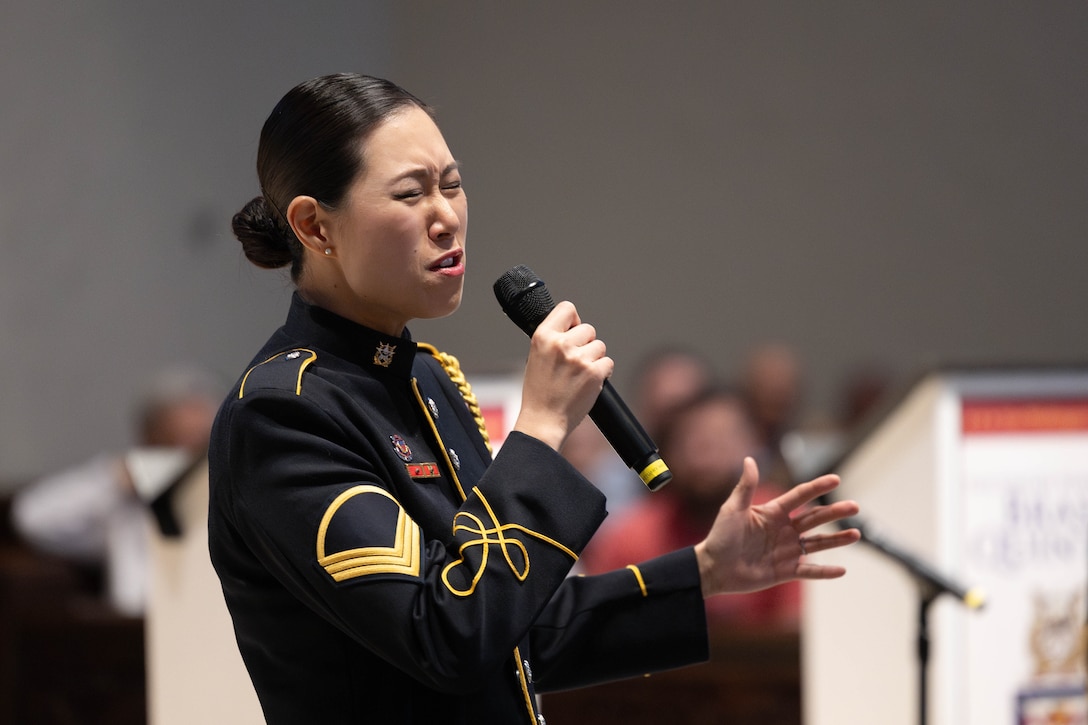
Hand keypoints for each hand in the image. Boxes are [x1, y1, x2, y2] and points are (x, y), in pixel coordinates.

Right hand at [512, 301, 613, 450]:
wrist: (543, 420)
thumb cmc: (538, 392)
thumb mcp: (535, 357)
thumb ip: (553, 340)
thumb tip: (572, 328)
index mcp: (543, 337)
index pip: (567, 308)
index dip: (573, 320)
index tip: (573, 330)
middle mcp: (561, 344)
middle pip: (589, 329)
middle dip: (586, 344)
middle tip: (575, 362)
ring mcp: (579, 358)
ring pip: (600, 346)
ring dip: (594, 359)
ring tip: (579, 375)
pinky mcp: (594, 373)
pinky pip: (608, 362)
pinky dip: (602, 372)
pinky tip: (588, 382)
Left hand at [694, 457, 860, 597]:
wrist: (712, 568)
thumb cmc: (720, 536)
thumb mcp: (732, 510)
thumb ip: (745, 487)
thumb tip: (749, 459)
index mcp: (773, 512)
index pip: (799, 497)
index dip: (817, 487)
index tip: (836, 479)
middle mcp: (784, 530)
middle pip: (814, 518)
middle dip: (834, 512)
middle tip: (854, 507)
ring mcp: (786, 550)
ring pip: (817, 543)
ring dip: (837, 539)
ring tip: (856, 534)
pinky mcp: (785, 571)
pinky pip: (809, 571)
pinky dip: (825, 572)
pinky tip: (842, 570)